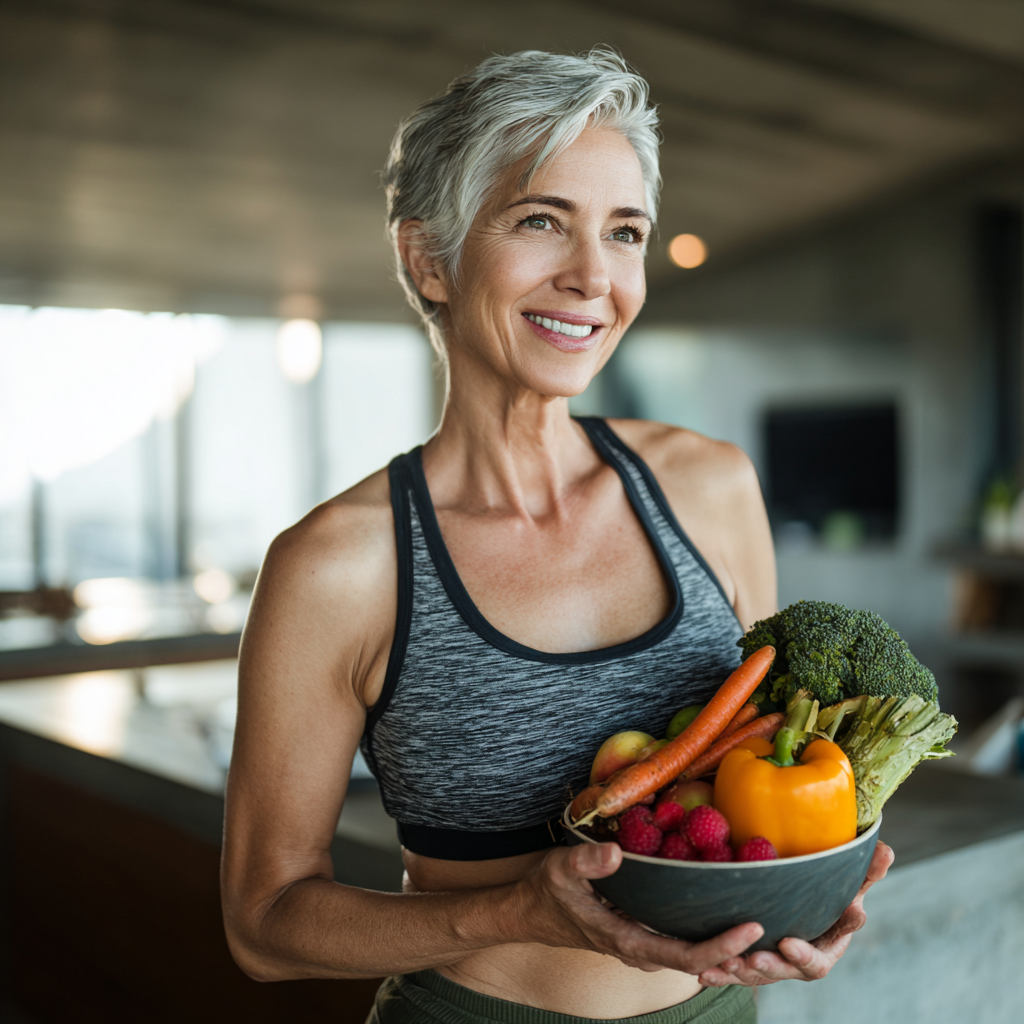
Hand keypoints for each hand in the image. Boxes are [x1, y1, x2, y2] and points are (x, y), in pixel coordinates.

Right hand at [517, 842, 762, 973]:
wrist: (529, 911)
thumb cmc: (545, 891)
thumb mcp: (559, 870)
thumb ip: (587, 863)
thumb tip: (617, 852)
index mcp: (627, 940)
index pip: (685, 955)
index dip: (721, 945)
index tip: (753, 927)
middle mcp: (642, 948)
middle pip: (701, 959)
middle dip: (739, 950)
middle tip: (780, 926)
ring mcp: (644, 942)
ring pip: (695, 951)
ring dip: (728, 944)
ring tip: (769, 920)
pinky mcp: (644, 931)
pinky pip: (683, 938)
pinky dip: (709, 931)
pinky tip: (729, 910)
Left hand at [698, 840, 894, 987]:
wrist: (796, 901)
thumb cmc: (828, 891)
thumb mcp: (847, 881)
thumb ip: (866, 871)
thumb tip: (886, 851)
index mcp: (826, 945)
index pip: (822, 956)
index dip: (810, 952)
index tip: (790, 943)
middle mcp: (800, 960)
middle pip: (789, 972)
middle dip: (774, 966)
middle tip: (759, 958)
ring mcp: (775, 963)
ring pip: (758, 975)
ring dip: (743, 972)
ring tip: (727, 964)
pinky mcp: (749, 961)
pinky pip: (734, 972)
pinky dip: (720, 974)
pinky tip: (705, 974)